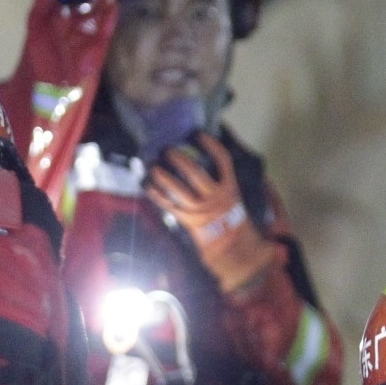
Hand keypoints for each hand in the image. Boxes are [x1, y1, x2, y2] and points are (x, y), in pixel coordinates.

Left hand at [146, 134, 276, 295]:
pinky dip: (156, 194)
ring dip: (163, 175)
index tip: (199, 134)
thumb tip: (215, 159)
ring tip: (153, 165)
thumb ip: (226, 180)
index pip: (223, 161)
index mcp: (230, 189)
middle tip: (168, 150)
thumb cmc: (235, 220)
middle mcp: (214, 197)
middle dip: (179, 158)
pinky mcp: (187, 220)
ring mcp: (199, 210)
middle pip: (195, 172)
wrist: (234, 249)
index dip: (211, 146)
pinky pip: (168, 205)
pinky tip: (147, 185)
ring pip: (178, 188)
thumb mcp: (237, 198)